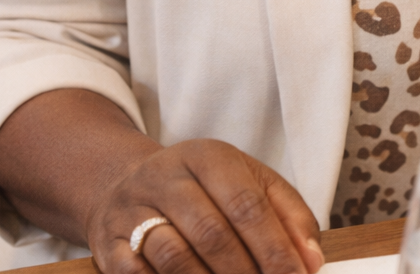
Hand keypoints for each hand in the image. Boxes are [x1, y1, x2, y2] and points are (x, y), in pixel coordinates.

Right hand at [86, 139, 324, 273]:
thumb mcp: (248, 181)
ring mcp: (133, 210)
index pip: (248, 204)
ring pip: (174, 256)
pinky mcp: (107, 244)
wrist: (126, 183)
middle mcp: (168, 177)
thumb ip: (287, 214)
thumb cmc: (204, 189)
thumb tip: (312, 259)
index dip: (275, 247)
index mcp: (210, 157)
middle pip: (212, 232)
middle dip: (245, 273)